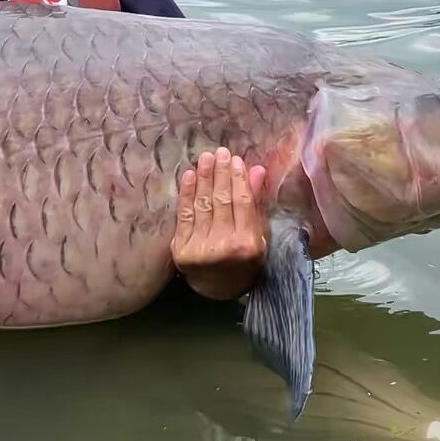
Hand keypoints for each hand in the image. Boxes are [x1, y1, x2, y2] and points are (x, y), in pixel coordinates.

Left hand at [171, 146, 267, 300]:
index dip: (238, 179)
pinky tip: (189, 176)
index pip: (242, 203)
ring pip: (203, 204)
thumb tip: (257, 170)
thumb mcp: (258, 236)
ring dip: (203, 178)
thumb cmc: (243, 260)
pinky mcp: (181, 248)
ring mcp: (201, 248)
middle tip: (220, 152)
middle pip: (222, 201)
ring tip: (205, 158)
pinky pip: (185, 214)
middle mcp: (224, 246)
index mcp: (248, 244)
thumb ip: (256, 204)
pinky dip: (187, 193)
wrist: (216, 288)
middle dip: (220, 174)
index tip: (235, 160)